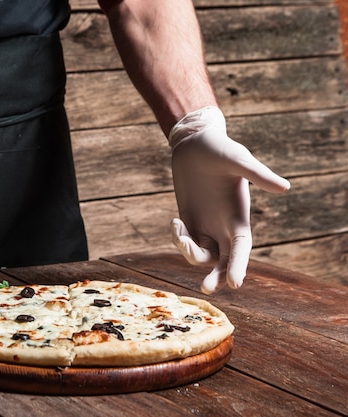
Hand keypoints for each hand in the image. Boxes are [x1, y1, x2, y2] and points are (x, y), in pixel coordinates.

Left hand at [168, 107, 289, 293]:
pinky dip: (178, 239)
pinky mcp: (188, 221)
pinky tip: (175, 222)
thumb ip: (258, 175)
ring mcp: (205, 225)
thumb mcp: (238, 160)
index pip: (241, 248)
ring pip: (201, 255)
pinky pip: (184, 242)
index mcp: (239, 216)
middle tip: (206, 289)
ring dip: (188, 251)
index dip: (239, 265)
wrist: (194, 143)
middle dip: (216, 276)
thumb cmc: (220, 149)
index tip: (235, 283)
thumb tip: (285, 187)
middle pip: (223, 261)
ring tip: (179, 229)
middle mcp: (223, 226)